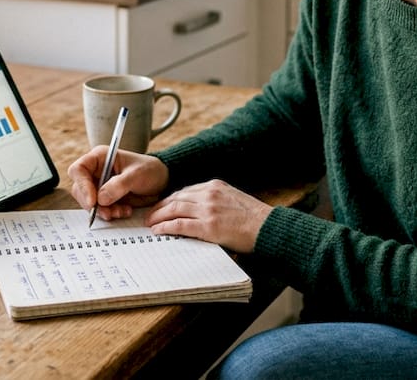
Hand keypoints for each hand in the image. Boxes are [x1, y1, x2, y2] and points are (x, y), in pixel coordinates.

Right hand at [67, 147, 168, 220]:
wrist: (161, 182)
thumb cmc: (150, 170)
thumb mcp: (136, 175)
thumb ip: (118, 185)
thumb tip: (101, 199)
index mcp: (100, 158)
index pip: (79, 170)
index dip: (82, 186)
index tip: (93, 201)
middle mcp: (96, 171)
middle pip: (80, 189)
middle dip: (92, 203)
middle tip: (107, 211)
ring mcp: (99, 185)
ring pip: (88, 202)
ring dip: (103, 211)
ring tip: (120, 211)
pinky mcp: (106, 198)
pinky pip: (100, 209)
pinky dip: (110, 213)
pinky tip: (124, 211)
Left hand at [145, 180, 272, 252]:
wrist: (267, 227)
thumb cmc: (253, 218)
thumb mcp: (233, 199)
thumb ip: (215, 200)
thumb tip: (198, 210)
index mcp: (215, 186)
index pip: (185, 191)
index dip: (170, 199)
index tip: (161, 205)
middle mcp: (209, 194)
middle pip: (176, 198)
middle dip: (160, 206)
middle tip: (149, 215)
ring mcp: (208, 210)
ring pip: (175, 209)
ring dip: (158, 216)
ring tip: (150, 223)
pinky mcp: (209, 226)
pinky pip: (180, 225)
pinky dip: (166, 227)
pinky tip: (159, 230)